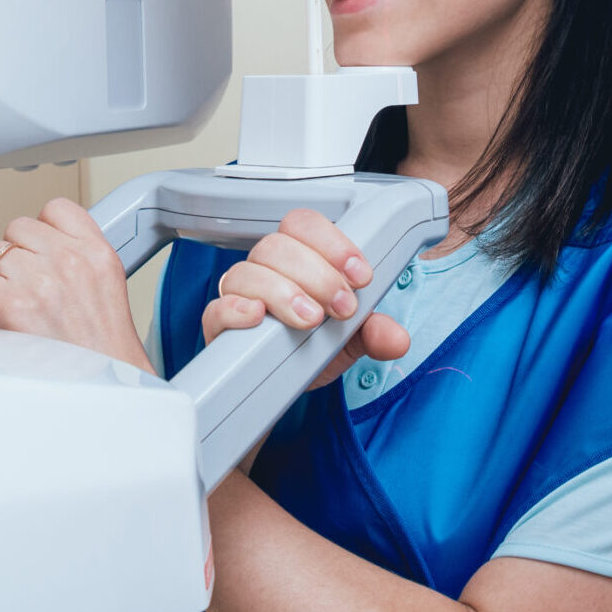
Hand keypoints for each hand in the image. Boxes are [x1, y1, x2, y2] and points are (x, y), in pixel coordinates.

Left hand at [0, 198, 150, 370]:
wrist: (100, 384)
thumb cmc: (101, 347)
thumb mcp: (108, 285)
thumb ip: (80, 256)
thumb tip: (42, 247)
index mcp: (96, 253)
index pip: (57, 209)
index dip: (42, 229)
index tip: (39, 247)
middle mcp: (68, 261)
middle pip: (19, 229)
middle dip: (16, 254)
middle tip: (22, 281)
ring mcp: (38, 281)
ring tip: (7, 300)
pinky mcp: (8, 306)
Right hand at [203, 208, 409, 389]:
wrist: (286, 387)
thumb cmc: (314, 348)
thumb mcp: (352, 339)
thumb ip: (375, 332)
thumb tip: (396, 339)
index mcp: (298, 258)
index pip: (304, 224)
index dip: (333, 243)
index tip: (360, 276)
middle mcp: (265, 269)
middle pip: (277, 246)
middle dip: (317, 274)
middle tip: (342, 307)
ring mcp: (238, 295)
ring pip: (247, 272)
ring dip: (283, 292)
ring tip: (310, 319)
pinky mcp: (219, 327)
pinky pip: (215, 308)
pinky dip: (235, 309)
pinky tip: (257, 317)